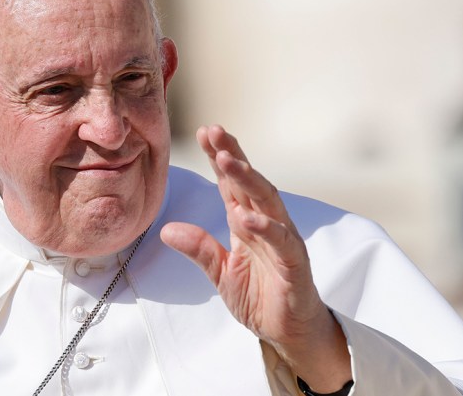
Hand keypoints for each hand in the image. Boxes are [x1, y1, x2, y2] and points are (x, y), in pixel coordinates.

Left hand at [160, 125, 350, 391]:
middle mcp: (266, 224)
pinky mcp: (295, 264)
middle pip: (249, 183)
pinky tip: (248, 216)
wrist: (288, 332)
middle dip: (232, 155)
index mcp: (247, 223)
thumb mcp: (221, 273)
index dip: (219, 157)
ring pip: (267, 202)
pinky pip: (282, 242)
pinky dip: (266, 228)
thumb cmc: (260, 297)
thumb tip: (167, 229)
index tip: (203, 131)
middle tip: (214, 131)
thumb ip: (200, 249)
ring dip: (248, 180)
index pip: (231, 184)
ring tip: (228, 161)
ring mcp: (283, 241)